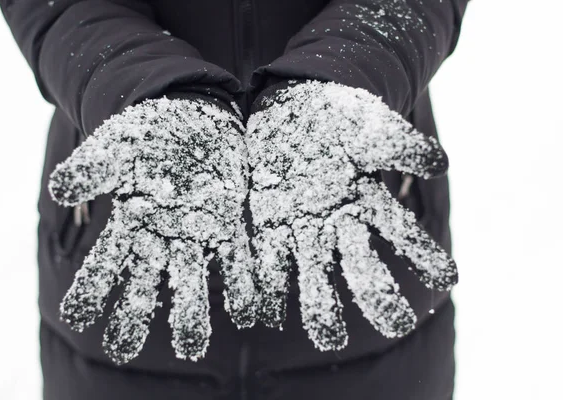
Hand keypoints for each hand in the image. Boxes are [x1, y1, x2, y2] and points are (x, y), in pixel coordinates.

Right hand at [49, 96, 256, 363]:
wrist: (193, 117)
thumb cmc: (150, 131)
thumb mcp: (117, 145)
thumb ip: (91, 168)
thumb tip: (58, 190)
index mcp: (132, 221)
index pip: (106, 262)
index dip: (91, 288)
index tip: (77, 319)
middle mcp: (161, 235)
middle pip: (145, 282)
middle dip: (135, 316)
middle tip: (123, 352)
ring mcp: (196, 232)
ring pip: (189, 277)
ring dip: (191, 311)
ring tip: (192, 347)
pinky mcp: (228, 222)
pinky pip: (234, 257)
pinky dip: (239, 283)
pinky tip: (246, 312)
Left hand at [247, 81, 456, 350]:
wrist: (293, 104)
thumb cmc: (339, 116)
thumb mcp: (373, 126)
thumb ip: (404, 145)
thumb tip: (440, 164)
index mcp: (368, 204)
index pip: (403, 236)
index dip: (426, 257)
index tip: (450, 279)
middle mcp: (339, 225)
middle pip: (362, 268)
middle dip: (380, 297)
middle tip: (396, 326)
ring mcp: (302, 227)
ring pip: (315, 273)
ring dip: (322, 306)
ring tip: (329, 338)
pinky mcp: (266, 223)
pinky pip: (268, 259)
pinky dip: (268, 286)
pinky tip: (267, 314)